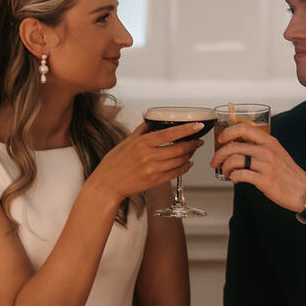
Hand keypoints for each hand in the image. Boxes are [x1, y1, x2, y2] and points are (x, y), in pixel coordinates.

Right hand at [87, 122, 202, 201]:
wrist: (107, 184)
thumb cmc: (114, 163)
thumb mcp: (126, 142)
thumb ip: (142, 131)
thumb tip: (151, 120)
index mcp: (141, 143)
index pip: (169, 133)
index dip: (186, 129)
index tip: (197, 126)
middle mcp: (148, 156)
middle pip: (179, 148)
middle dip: (192, 143)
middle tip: (197, 139)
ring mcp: (153, 170)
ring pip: (180, 161)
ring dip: (190, 154)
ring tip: (192, 150)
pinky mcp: (155, 181)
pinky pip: (176, 173)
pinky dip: (184, 167)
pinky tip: (187, 163)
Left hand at [210, 122, 305, 211]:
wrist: (305, 191)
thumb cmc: (290, 175)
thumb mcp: (277, 153)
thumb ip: (261, 148)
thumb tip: (239, 147)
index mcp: (269, 141)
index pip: (244, 128)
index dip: (228, 132)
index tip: (220, 140)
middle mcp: (267, 150)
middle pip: (233, 146)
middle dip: (219, 155)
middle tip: (215, 162)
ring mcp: (266, 165)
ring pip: (234, 160)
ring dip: (225, 168)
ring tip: (226, 173)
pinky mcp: (265, 180)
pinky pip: (241, 175)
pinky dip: (234, 178)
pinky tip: (236, 180)